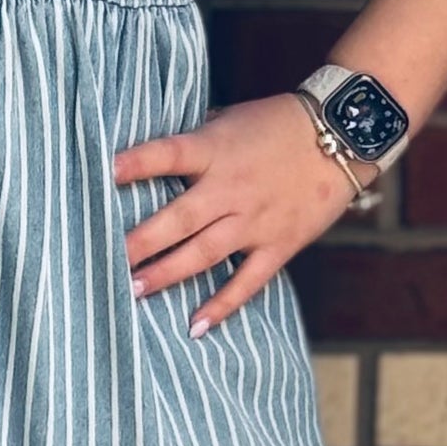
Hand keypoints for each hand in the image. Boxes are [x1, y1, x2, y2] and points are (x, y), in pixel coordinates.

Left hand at [110, 92, 364, 336]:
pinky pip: (247, 281)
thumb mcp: (230, 120)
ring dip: (167, 273)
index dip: (136, 163)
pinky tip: (195, 326)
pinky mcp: (279, 244)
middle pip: (178, 218)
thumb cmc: (278, 123)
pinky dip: (222, 304)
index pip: (168, 154)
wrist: (342, 136)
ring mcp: (255, 220)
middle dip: (141, 242)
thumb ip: (195, 142)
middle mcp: (230, 188)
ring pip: (203, 253)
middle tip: (107, 260)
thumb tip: (153, 159)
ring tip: (133, 290)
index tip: (105, 173)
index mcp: (214, 150)